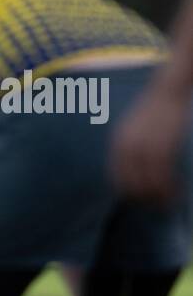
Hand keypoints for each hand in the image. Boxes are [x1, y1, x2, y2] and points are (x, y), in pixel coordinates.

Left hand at [111, 83, 189, 202]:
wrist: (167, 92)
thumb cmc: (153, 111)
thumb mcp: (132, 128)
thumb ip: (128, 148)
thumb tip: (133, 173)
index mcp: (118, 143)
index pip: (117, 178)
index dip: (129, 192)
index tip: (141, 199)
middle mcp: (127, 147)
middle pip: (132, 186)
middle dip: (145, 198)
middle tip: (159, 203)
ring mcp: (145, 148)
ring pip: (149, 186)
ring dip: (160, 197)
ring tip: (170, 200)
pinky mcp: (163, 148)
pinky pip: (164, 177)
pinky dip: (170, 189)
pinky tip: (177, 191)